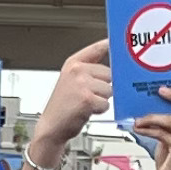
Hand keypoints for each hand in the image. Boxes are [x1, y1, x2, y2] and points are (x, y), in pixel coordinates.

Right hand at [30, 41, 112, 159]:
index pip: (97, 48)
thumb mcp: (71, 80)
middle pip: (109, 74)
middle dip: (104, 87)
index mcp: (73, 63)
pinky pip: (106, 103)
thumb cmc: (63, 106)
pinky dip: (99, 110)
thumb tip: (113, 66)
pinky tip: (86, 110)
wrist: (52, 126)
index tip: (119, 43)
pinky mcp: (87, 99)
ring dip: (102, 99)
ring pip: (109, 90)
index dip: (111, 45)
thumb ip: (89, 70)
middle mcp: (77, 70)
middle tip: (89, 95)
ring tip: (86, 103)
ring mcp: (81, 84)